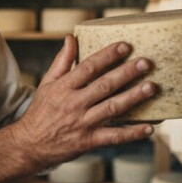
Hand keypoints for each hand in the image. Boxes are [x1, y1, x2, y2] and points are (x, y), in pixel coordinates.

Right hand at [9, 35, 155, 169]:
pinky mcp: (89, 141)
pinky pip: (114, 137)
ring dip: (133, 98)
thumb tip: (70, 37)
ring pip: (112, 108)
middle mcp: (74, 103)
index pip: (88, 67)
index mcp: (64, 87)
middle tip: (145, 63)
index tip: (125, 46)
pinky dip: (132, 133)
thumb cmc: (41, 111)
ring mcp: (82, 123)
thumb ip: (62, 61)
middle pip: (104, 85)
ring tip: (151, 87)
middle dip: (126, 73)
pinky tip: (149, 128)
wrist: (30, 145)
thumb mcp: (47, 83)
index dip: (107, 55)